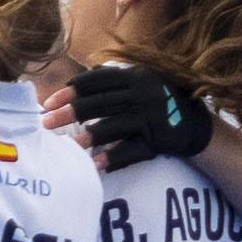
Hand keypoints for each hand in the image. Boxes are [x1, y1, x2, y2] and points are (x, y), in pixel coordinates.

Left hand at [55, 64, 212, 171]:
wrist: (196, 124)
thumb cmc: (158, 102)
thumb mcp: (141, 83)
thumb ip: (112, 82)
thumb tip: (73, 84)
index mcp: (134, 76)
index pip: (96, 82)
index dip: (70, 91)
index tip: (48, 102)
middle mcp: (142, 94)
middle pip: (99, 104)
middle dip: (69, 114)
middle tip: (46, 124)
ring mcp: (150, 117)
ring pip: (113, 127)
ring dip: (89, 137)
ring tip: (69, 147)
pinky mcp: (158, 140)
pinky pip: (131, 151)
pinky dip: (112, 159)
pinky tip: (95, 165)